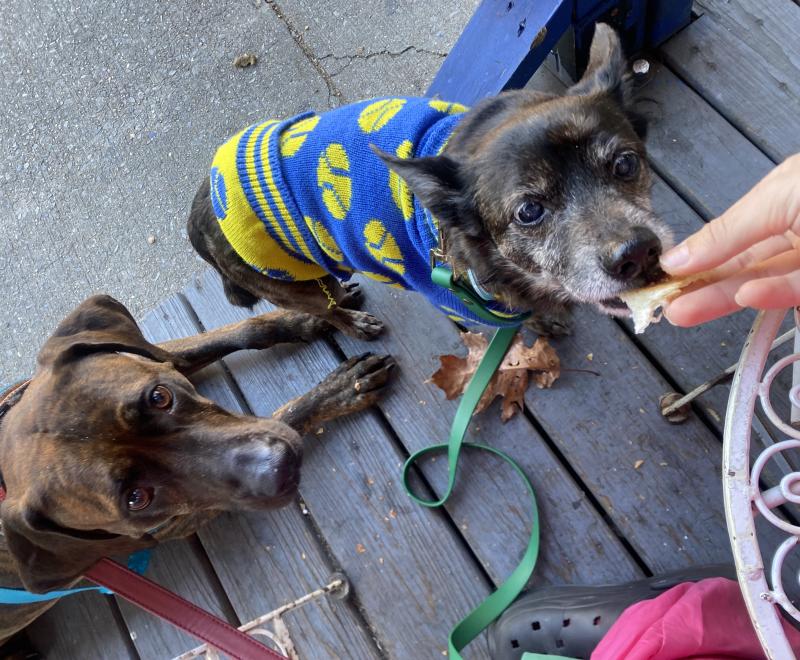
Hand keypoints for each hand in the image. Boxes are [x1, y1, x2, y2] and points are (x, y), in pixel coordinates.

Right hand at [661, 154, 799, 325]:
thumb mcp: (780, 196)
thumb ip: (727, 232)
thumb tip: (675, 259)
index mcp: (786, 194)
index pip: (731, 231)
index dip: (695, 253)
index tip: (662, 272)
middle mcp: (798, 225)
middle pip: (741, 261)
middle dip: (700, 283)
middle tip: (663, 301)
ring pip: (762, 281)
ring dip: (721, 298)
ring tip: (680, 313)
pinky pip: (795, 292)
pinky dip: (769, 296)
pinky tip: (742, 298)